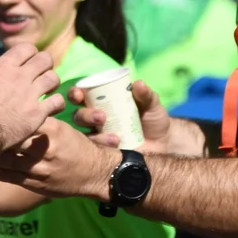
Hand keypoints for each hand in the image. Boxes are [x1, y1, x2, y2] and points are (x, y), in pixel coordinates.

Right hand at [0, 44, 64, 150]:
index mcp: (3, 66)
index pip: (27, 48)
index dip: (31, 54)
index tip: (28, 62)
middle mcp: (20, 76)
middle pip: (45, 59)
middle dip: (46, 65)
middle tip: (41, 75)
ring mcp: (31, 93)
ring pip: (54, 78)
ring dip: (53, 84)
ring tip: (48, 91)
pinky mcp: (38, 112)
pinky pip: (58, 102)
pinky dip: (58, 104)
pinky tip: (52, 108)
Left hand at [0, 118, 118, 201]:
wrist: (95, 172)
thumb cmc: (77, 146)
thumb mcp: (62, 127)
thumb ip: (40, 120)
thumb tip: (18, 109)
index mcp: (52, 129)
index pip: (23, 119)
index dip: (5, 117)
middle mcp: (44, 148)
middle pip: (12, 139)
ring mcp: (39, 168)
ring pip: (8, 159)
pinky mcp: (35, 184)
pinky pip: (10, 176)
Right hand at [70, 80, 205, 157]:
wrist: (162, 144)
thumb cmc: (153, 118)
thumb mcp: (151, 104)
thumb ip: (146, 95)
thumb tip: (139, 84)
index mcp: (101, 102)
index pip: (81, 95)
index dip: (75, 93)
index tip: (79, 94)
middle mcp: (95, 119)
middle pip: (78, 116)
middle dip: (85, 115)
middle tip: (101, 117)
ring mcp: (98, 137)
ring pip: (83, 136)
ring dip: (96, 135)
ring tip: (115, 138)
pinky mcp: (102, 153)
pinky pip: (94, 152)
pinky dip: (104, 149)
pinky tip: (117, 148)